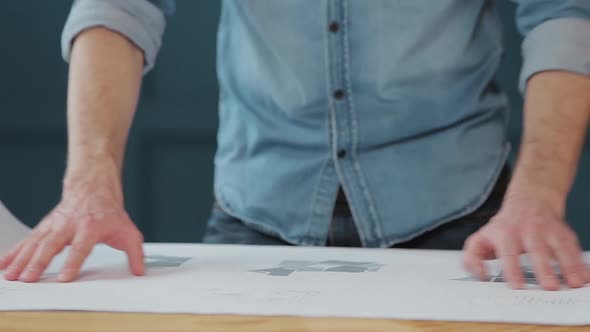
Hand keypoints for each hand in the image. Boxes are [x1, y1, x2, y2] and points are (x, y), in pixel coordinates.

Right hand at [0, 170, 143, 282]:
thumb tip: (140, 271)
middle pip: (52, 245)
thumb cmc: (110, 213)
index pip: (81, 247)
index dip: (73, 262)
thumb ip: (135, 252)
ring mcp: (55, 225)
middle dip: (39, 262)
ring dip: (22, 259)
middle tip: (29, 279)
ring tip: (12, 276)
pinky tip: (3, 264)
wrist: (93, 187)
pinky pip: (28, 240)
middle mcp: (70, 225)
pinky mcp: (45, 226)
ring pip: (36, 243)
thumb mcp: (128, 231)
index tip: (64, 277)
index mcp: (91, 227)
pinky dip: (15, 252)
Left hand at [463, 192, 589, 290]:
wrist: (529, 202)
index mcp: (505, 234)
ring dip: (568, 265)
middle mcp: (527, 231)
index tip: (517, 285)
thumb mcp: (481, 239)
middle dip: (544, 269)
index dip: (512, 269)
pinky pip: (573, 247)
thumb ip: (472, 258)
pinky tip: (585, 277)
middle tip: (550, 287)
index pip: (508, 252)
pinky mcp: (563, 233)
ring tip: (574, 283)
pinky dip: (580, 262)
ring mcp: (548, 231)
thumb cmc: (503, 228)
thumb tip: (480, 276)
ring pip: (559, 247)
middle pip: (537, 250)